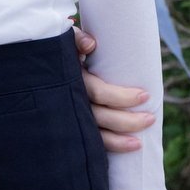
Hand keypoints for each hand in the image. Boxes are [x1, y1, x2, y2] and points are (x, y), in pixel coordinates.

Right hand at [70, 25, 155, 152]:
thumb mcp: (65, 38)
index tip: (145, 96)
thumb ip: (77, 38)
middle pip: (99, 117)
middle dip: (126, 122)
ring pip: (93, 134)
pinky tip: (120, 151)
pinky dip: (104, 148)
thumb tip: (90, 44)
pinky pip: (87, 142)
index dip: (122, 97)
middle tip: (151, 118)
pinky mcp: (70, 126)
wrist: (38, 66)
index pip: (99, 92)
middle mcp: (69, 100)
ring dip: (117, 141)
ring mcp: (68, 116)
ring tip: (138, 144)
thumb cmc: (60, 50)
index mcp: (71, 79)